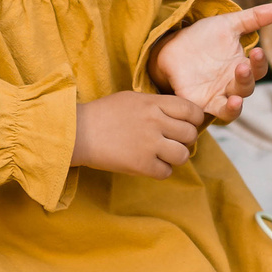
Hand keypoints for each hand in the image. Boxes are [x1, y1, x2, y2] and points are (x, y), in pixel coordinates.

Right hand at [73, 92, 204, 177]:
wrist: (77, 132)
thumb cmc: (103, 114)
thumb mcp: (132, 99)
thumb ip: (156, 105)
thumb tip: (179, 115)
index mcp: (153, 103)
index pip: (191, 111)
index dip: (194, 120)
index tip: (186, 125)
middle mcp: (155, 122)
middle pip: (190, 134)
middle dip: (185, 141)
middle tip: (172, 142)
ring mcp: (149, 144)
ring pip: (182, 155)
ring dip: (175, 158)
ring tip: (162, 156)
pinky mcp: (141, 164)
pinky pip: (166, 172)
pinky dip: (160, 171)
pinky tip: (148, 165)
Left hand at [151, 2, 271, 121]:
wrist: (171, 47)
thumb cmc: (202, 37)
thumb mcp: (227, 24)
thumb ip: (253, 18)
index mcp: (241, 65)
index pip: (258, 68)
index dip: (259, 62)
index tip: (257, 51)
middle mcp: (232, 84)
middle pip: (247, 87)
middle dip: (246, 78)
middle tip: (241, 66)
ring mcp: (217, 96)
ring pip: (233, 107)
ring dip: (236, 105)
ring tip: (236, 99)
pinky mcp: (200, 104)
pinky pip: (213, 114)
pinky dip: (219, 113)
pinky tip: (218, 107)